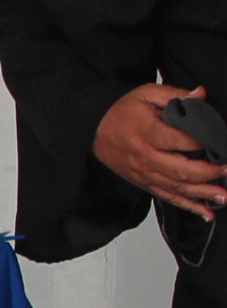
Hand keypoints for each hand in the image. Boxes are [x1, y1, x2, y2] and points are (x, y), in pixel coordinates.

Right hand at [93, 83, 226, 217]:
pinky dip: (188, 206)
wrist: (93, 129)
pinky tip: (205, 212)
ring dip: (203, 194)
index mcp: (147, 133)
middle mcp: (145, 157)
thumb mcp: (147, 94)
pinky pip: (168, 197)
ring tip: (224, 196)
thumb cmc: (121, 112)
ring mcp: (144, 173)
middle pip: (181, 170)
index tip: (222, 141)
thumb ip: (176, 95)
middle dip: (210, 172)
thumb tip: (202, 95)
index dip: (204, 142)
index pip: (181, 140)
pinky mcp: (144, 182)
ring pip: (177, 188)